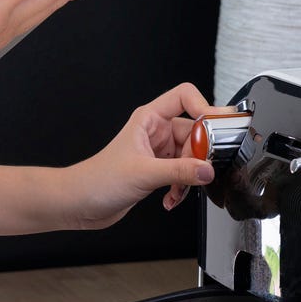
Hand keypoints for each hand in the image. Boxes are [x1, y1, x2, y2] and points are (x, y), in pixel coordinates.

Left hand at [65, 83, 236, 229]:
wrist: (80, 203)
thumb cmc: (98, 180)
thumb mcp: (143, 173)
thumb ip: (179, 171)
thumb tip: (208, 170)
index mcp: (149, 119)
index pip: (185, 97)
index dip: (205, 107)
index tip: (220, 126)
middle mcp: (156, 132)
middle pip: (196, 132)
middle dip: (200, 155)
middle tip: (201, 170)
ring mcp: (158, 152)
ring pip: (192, 157)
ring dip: (190, 176)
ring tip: (178, 189)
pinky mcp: (159, 171)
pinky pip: (184, 174)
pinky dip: (181, 187)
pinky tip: (170, 198)